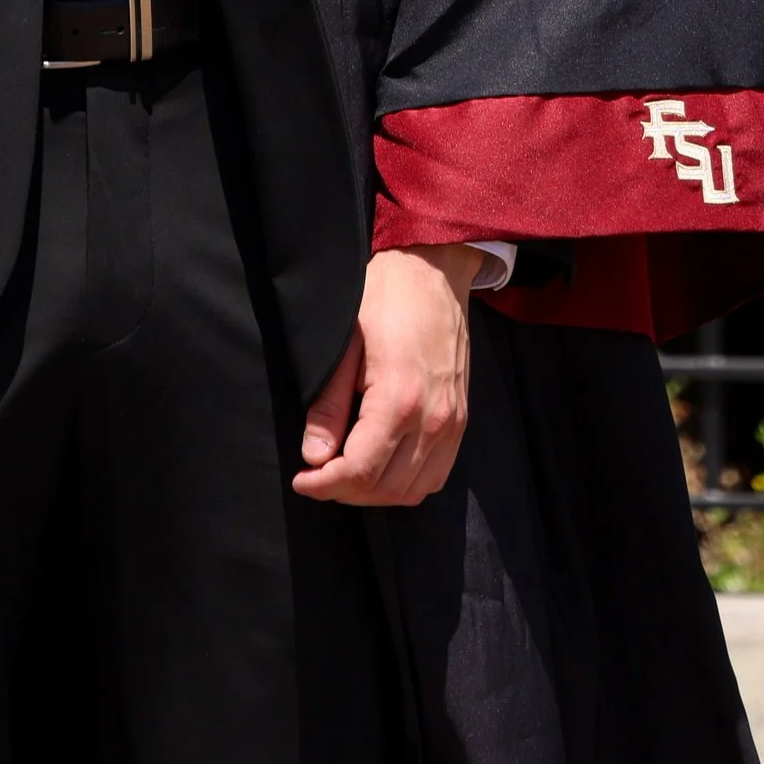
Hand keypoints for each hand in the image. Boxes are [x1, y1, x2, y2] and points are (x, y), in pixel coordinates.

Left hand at [292, 245, 475, 508]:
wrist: (433, 270)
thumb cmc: (384, 298)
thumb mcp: (344, 345)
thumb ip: (329, 406)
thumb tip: (314, 456)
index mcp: (400, 401)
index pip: (360, 471)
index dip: (325, 484)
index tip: (301, 480)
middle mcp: (434, 421)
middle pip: (386, 489)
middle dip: (346, 491)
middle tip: (317, 476)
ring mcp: (453, 423)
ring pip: (414, 490)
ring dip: (376, 493)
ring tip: (345, 474)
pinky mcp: (462, 420)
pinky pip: (437, 474)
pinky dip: (407, 483)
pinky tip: (381, 466)